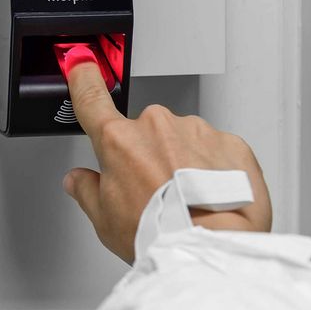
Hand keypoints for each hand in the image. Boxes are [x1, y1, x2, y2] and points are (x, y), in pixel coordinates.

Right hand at [63, 60, 271, 263]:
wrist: (211, 245)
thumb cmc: (158, 232)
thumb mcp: (103, 218)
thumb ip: (87, 190)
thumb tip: (79, 180)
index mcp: (118, 140)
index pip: (91, 98)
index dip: (82, 78)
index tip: (80, 64)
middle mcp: (156, 126)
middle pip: (145, 132)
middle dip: (148, 154)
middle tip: (154, 190)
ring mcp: (196, 131)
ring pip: (183, 139)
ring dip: (184, 161)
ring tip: (188, 200)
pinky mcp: (231, 143)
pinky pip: (216, 150)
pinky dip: (214, 168)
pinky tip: (210, 196)